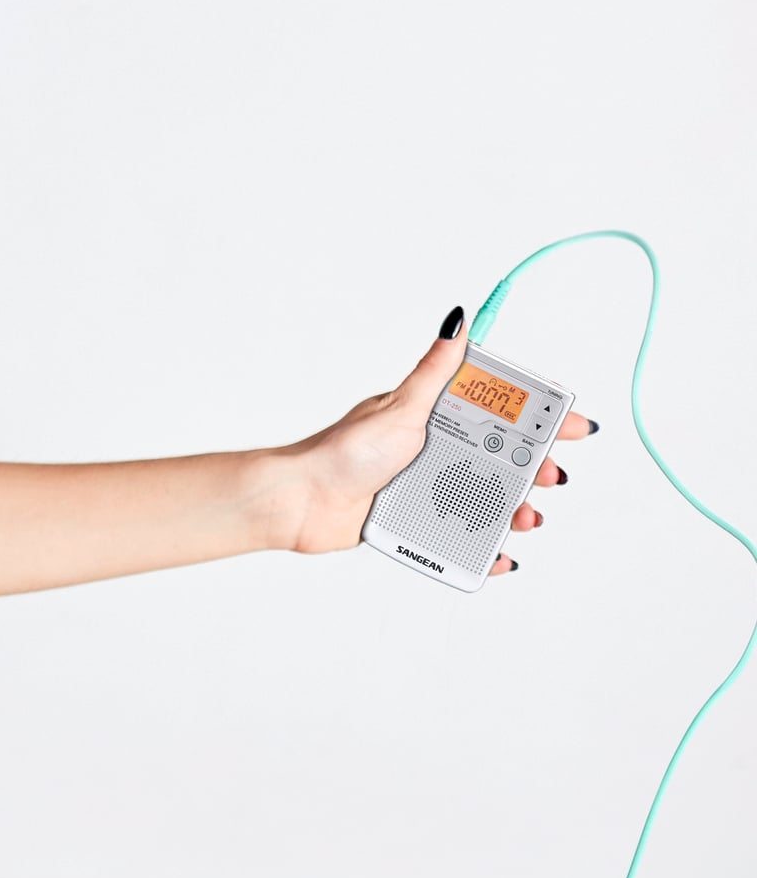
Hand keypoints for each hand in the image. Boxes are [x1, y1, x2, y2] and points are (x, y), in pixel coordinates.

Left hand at [272, 305, 594, 570]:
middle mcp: (434, 451)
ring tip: (526, 518)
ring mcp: (426, 489)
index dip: (540, 420)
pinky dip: (485, 551)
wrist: (301, 502)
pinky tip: (501, 558)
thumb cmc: (343, 450)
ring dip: (517, 511)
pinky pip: (461, 540)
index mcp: (435, 418)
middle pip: (503, 461)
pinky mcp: (415, 523)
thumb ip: (434, 371)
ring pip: (488, 501)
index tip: (575, 427)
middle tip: (551, 477)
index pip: (499, 414)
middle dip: (536, 469)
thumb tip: (457, 319)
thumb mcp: (400, 407)